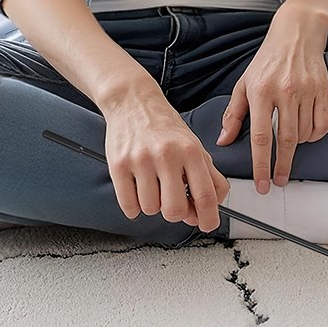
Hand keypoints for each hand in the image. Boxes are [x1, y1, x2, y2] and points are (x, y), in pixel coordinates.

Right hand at [103, 85, 229, 232]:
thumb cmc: (165, 127)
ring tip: (152, 185)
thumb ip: (208, 177)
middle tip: (172, 200)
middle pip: (175, 210)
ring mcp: (141, 160)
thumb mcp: (194, 145)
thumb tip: (207, 210)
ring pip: (151, 209)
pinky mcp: (118, 165)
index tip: (207, 224)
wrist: (133, 101)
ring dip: (153, 205)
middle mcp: (167, 155)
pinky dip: (134, 207)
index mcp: (191, 151)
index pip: (206, 195)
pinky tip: (137, 190)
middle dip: (176, 213)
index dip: (209, 218)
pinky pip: (128, 206)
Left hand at [218, 8, 327, 190]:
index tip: (262, 184)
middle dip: (281, 167)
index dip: (261, 165)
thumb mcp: (244, 84)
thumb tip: (224, 141)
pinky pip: (322, 124)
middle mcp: (284, 91)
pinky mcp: (323, 89)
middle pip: (285, 140)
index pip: (261, 137)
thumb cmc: (268, 60)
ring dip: (297, 146)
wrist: (296, 33)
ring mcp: (306, 90)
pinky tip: (306, 134)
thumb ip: (234, 114)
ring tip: (288, 144)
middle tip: (277, 182)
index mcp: (261, 91)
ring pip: (304, 134)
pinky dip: (315, 136)